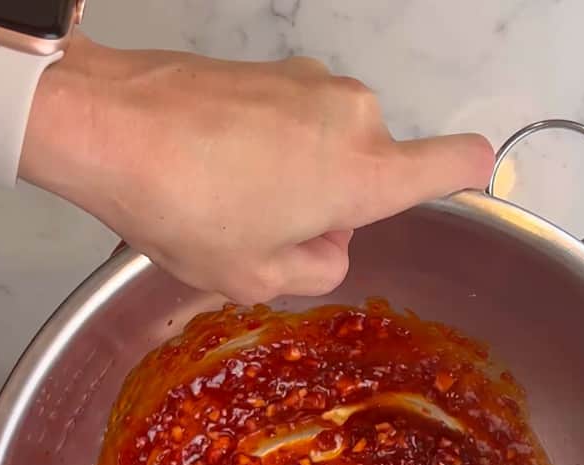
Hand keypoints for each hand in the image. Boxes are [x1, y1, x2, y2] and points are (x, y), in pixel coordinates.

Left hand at [20, 37, 492, 303]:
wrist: (107, 125)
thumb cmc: (184, 205)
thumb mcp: (256, 277)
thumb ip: (317, 271)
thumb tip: (328, 246)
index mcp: (363, 174)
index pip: (453, 162)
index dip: (471, 174)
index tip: (476, 178)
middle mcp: (353, 117)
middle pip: (373, 174)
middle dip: (334, 210)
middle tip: (269, 236)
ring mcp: (311, 83)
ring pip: (330, 147)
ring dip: (298, 180)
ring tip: (230, 204)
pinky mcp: (273, 68)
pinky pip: (294, 121)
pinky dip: (269, 150)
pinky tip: (215, 171)